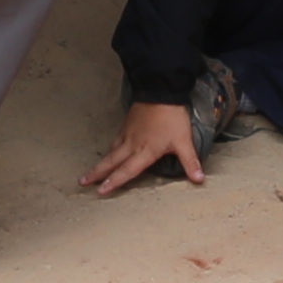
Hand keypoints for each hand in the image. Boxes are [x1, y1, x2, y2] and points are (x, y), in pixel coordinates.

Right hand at [82, 100, 208, 194]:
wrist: (160, 91)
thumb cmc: (172, 118)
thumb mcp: (183, 141)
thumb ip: (190, 162)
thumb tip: (199, 180)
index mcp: (145, 152)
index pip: (127, 171)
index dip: (114, 182)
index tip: (101, 192)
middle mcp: (132, 145)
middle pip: (111, 162)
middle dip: (97, 174)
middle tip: (82, 182)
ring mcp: (128, 133)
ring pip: (111, 152)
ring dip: (101, 163)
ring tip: (91, 172)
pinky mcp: (127, 124)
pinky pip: (116, 141)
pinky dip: (110, 149)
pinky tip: (110, 150)